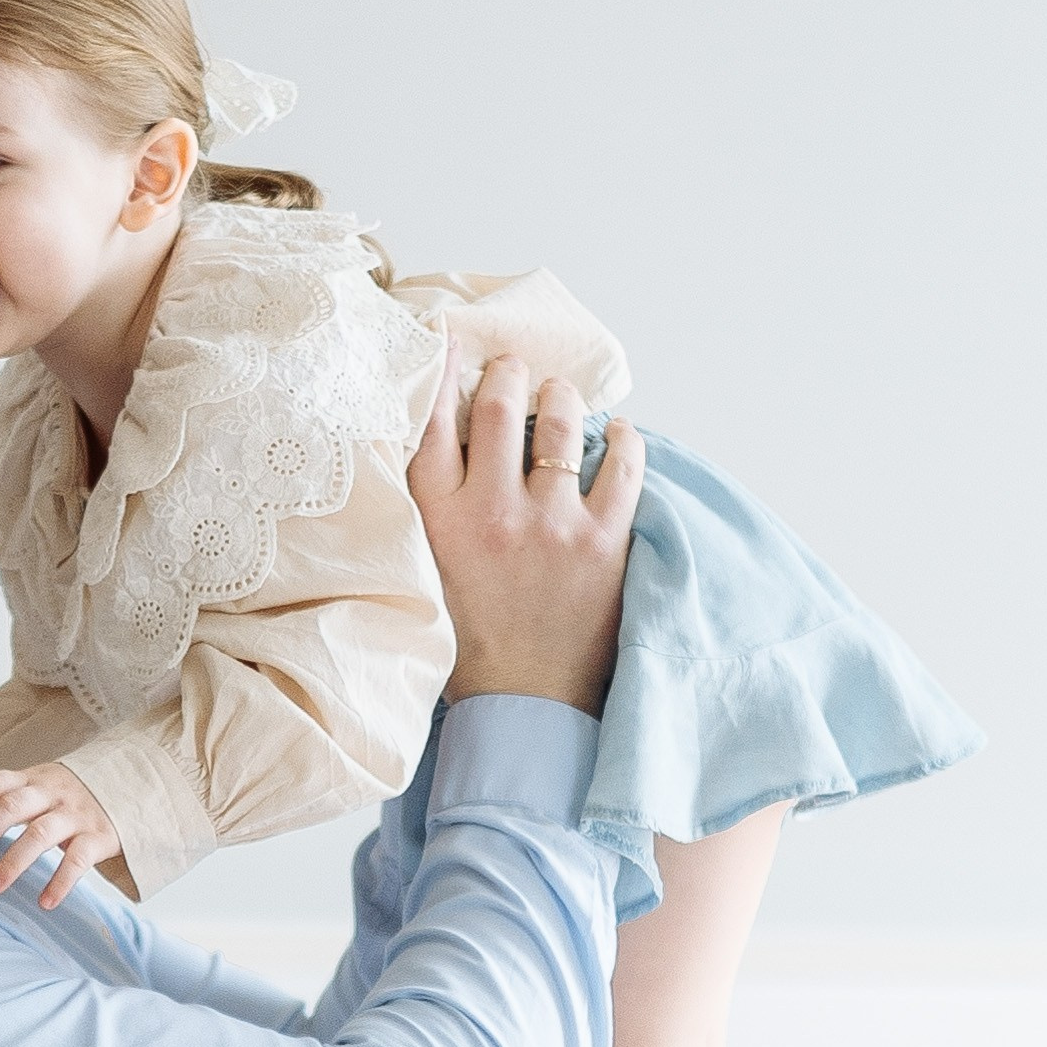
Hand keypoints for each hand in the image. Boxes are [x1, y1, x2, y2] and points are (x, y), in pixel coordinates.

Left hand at [0, 760, 123, 907]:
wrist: (132, 788)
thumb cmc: (69, 798)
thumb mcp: (39, 789)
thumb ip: (5, 802)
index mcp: (33, 779)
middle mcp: (53, 793)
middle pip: (12, 807)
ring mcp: (77, 814)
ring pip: (40, 834)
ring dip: (13, 862)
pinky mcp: (100, 837)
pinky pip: (78, 861)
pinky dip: (60, 882)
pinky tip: (44, 903)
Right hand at [411, 340, 643, 717]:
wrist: (524, 704)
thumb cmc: (470, 642)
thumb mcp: (425, 569)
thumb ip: (430, 511)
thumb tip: (444, 443)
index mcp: (438, 518)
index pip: (433, 419)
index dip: (442, 369)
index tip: (453, 343)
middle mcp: (491, 509)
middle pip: (500, 402)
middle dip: (509, 371)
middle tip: (513, 367)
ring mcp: (551, 522)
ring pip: (560, 420)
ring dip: (562, 396)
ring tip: (562, 395)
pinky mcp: (602, 539)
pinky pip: (621, 464)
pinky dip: (621, 439)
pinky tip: (616, 435)